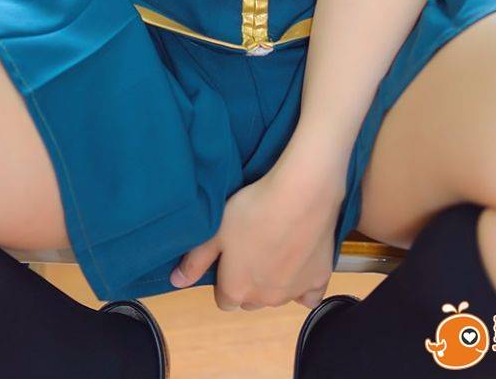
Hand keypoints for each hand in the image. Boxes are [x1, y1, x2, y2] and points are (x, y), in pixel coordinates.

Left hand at [168, 160, 346, 311]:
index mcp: (237, 290)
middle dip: (248, 280)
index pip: (224, 299)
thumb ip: (195, 260)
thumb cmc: (253, 209)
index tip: (229, 255)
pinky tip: (299, 263)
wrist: (300, 195)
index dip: (224, 277)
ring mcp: (293, 293)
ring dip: (273, 280)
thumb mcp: (215, 230)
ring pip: (277, 296)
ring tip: (274, 244)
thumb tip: (176, 282)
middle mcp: (264, 300)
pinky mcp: (319, 280)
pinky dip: (303, 285)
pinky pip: (309, 295)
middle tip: (251, 246)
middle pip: (251, 299)